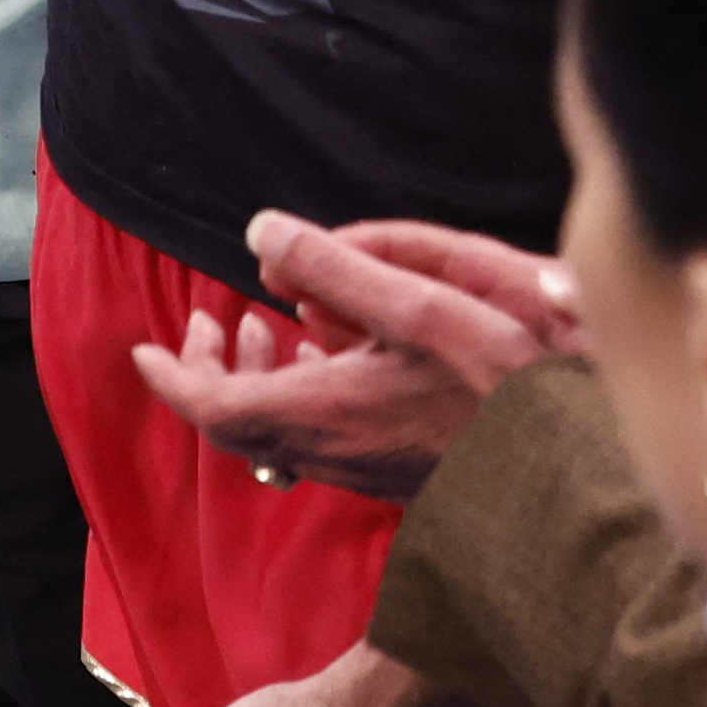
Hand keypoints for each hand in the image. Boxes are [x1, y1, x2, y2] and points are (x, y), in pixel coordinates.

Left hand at [127, 212, 582, 502]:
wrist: (562, 473)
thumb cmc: (497, 386)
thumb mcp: (416, 305)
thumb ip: (334, 265)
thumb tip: (259, 232)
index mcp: (319, 411)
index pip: (211, 405)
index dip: (173, 375)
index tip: (144, 348)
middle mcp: (328, 449)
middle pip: (237, 419)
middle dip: (212, 367)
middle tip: (210, 320)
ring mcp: (359, 465)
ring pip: (277, 428)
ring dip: (260, 375)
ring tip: (267, 324)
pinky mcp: (389, 467)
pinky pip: (317, 433)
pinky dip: (302, 389)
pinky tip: (335, 355)